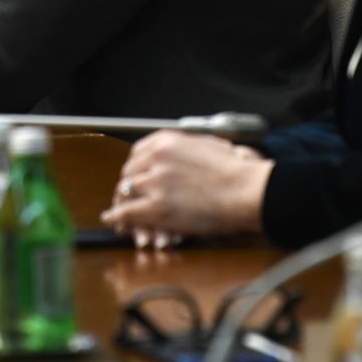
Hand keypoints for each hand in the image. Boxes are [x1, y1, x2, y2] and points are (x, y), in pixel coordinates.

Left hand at [99, 132, 270, 244]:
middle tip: (126, 198)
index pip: (137, 153)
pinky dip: (117, 217)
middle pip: (129, 173)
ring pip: (125, 193)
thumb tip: (184, 152)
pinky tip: (114, 220)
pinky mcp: (156, 207)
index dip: (134, 169)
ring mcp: (154, 182)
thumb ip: (188, 147)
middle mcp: (157, 158)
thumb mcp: (208, 146)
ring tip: (118, 213)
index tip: (134, 177)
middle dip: (127, 187)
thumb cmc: (237, 171)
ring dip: (122, 204)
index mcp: (168, 141)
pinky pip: (126, 212)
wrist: (246, 190)